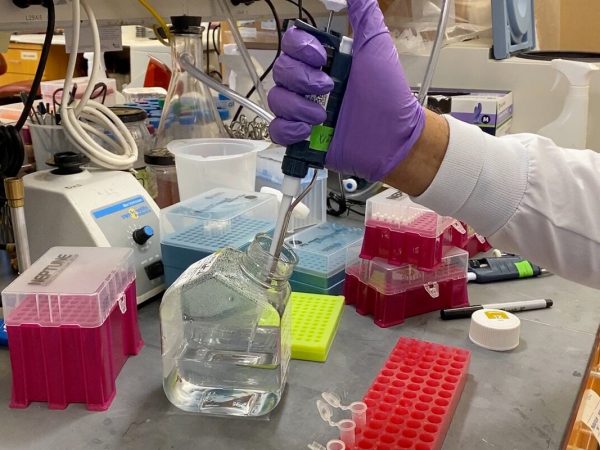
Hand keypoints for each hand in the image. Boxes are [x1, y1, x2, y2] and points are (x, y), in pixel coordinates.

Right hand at [268, 0, 425, 181]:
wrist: (394, 137)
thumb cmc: (389, 95)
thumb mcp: (375, 47)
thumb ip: (363, 14)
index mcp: (324, 62)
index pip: (291, 45)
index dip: (300, 49)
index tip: (320, 58)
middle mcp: (311, 85)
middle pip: (280, 71)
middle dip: (302, 79)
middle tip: (329, 88)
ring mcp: (305, 111)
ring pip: (276, 100)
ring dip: (297, 106)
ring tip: (323, 116)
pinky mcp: (303, 138)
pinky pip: (277, 130)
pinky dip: (289, 130)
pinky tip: (308, 130)